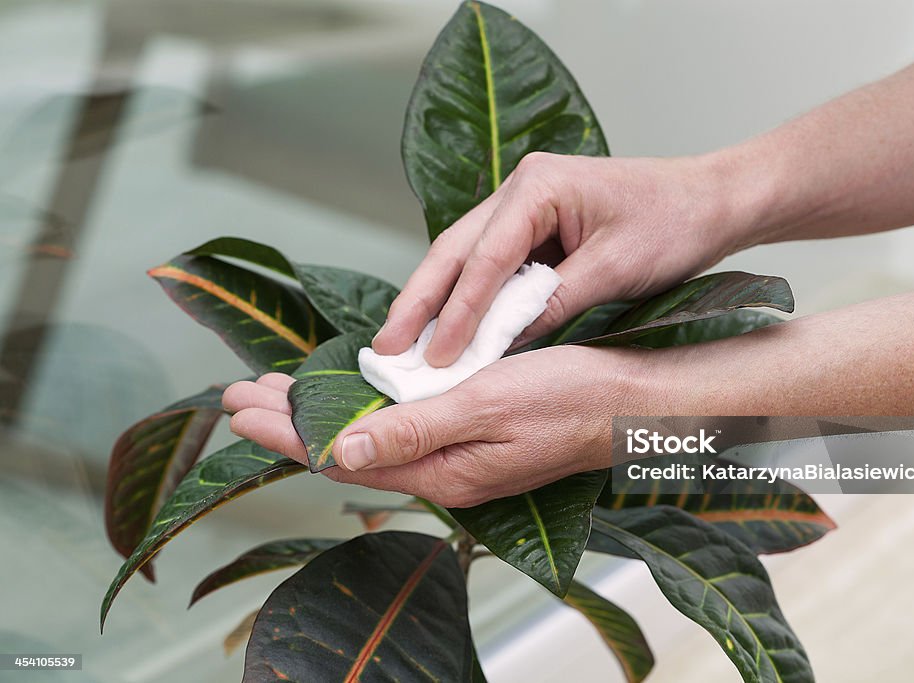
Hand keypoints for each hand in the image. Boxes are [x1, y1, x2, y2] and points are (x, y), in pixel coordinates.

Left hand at [223, 345, 646, 506]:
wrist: (630, 401)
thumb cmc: (569, 399)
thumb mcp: (487, 408)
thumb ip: (414, 433)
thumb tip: (341, 454)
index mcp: (442, 472)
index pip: (344, 457)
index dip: (287, 432)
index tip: (241, 407)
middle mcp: (444, 471)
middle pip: (349, 450)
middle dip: (290, 423)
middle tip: (239, 395)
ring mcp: (459, 455)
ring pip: (373, 437)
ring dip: (323, 414)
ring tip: (278, 395)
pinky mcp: (473, 435)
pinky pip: (403, 428)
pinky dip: (366, 409)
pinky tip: (354, 397)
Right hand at [372, 152, 755, 366]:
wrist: (711, 201)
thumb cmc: (673, 224)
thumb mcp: (615, 271)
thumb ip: (554, 305)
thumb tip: (501, 345)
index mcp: (538, 186)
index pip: (484, 259)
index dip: (457, 313)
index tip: (435, 358)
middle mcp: (520, 188)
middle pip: (453, 250)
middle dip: (418, 303)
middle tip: (385, 351)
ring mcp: (523, 205)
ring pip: (463, 257)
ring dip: (434, 302)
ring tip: (403, 346)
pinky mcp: (533, 225)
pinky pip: (489, 265)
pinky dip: (468, 298)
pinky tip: (448, 329)